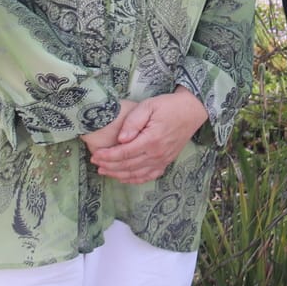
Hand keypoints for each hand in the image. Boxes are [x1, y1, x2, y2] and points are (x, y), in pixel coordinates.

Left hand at [87, 89, 208, 184]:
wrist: (191, 111)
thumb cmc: (168, 106)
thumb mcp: (148, 106)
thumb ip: (133, 121)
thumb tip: (121, 139)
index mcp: (151, 140)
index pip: (124, 153)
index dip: (108, 156)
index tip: (95, 155)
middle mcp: (157, 154)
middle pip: (128, 166)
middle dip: (109, 166)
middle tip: (95, 163)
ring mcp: (163, 160)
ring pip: (136, 174)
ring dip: (118, 174)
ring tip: (104, 171)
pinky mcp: (166, 162)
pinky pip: (149, 176)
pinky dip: (135, 179)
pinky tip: (124, 178)